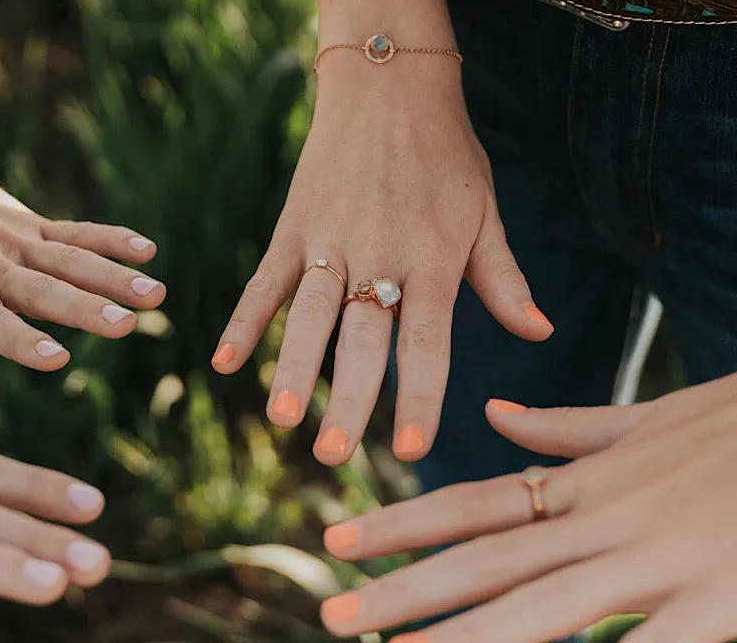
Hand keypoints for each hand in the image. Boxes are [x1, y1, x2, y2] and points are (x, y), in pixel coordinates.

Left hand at [0, 95, 164, 415]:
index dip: (23, 341)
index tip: (56, 359)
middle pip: (44, 292)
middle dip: (86, 310)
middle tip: (125, 326)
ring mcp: (17, 242)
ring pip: (71, 262)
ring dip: (114, 277)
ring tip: (154, 293)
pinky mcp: (32, 224)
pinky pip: (76, 233)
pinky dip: (111, 239)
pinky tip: (146, 251)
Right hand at [211, 59, 551, 461]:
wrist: (390, 82)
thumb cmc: (446, 152)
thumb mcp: (484, 212)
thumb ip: (502, 278)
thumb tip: (539, 333)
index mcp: (432, 258)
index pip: (427, 342)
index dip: (420, 398)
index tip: (412, 449)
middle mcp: (379, 254)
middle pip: (363, 339)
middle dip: (349, 400)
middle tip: (335, 455)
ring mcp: (330, 239)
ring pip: (310, 315)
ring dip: (293, 367)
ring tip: (281, 418)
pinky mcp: (294, 224)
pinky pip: (266, 279)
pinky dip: (245, 319)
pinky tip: (225, 362)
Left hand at [318, 374, 736, 642]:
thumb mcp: (649, 420)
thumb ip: (567, 428)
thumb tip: (493, 413)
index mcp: (590, 483)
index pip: (474, 505)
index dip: (402, 527)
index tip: (338, 545)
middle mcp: (607, 522)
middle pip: (488, 563)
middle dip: (406, 593)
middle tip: (333, 618)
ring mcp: (661, 564)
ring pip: (545, 608)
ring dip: (467, 639)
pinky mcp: (717, 603)